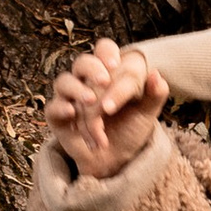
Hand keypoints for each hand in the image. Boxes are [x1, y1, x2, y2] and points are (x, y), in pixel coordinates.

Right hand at [45, 37, 164, 178]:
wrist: (117, 159)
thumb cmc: (131, 130)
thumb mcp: (146, 113)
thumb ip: (154, 95)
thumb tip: (157, 75)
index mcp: (108, 73)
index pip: (103, 51)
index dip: (106, 53)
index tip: (115, 64)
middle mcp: (86, 81)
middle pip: (82, 62)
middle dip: (92, 68)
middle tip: (105, 81)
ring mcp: (70, 98)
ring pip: (64, 82)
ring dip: (77, 90)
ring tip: (92, 103)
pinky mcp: (58, 117)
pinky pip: (53, 108)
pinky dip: (62, 108)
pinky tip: (73, 113)